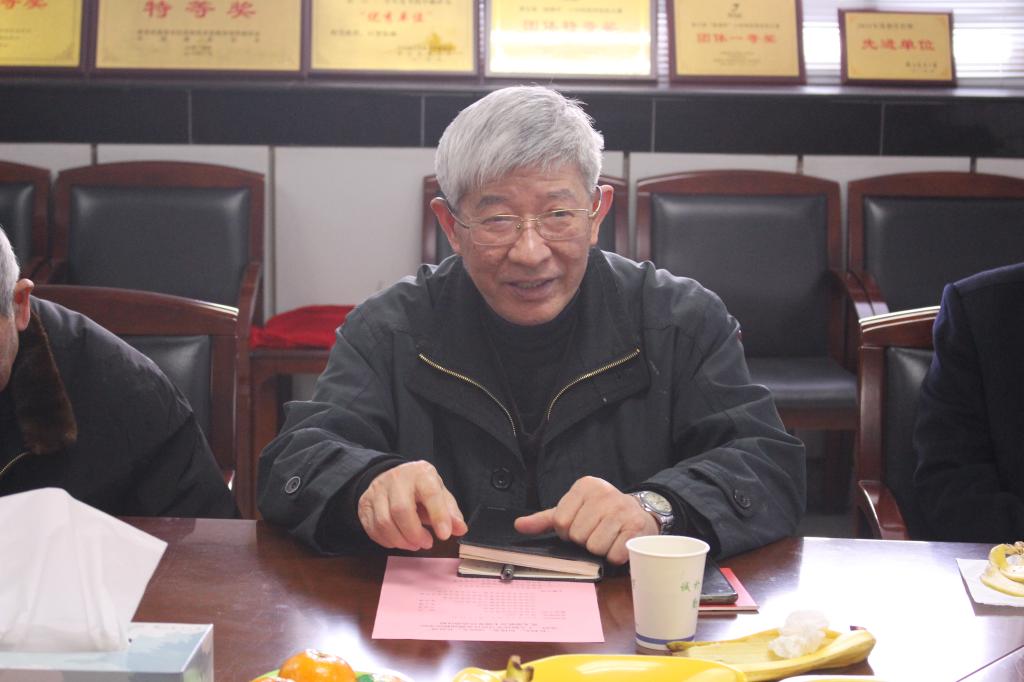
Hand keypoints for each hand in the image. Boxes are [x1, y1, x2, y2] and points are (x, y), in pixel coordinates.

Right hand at [357, 460, 466, 550]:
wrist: (391, 477)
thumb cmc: (420, 488)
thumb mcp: (439, 493)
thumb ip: (450, 511)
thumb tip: (460, 529)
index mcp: (420, 473)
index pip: (429, 493)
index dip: (438, 516)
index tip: (444, 535)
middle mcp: (396, 478)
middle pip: (401, 510)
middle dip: (415, 533)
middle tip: (427, 543)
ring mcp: (377, 491)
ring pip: (384, 522)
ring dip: (401, 540)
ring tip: (414, 544)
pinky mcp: (364, 504)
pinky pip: (372, 529)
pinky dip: (387, 541)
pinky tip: (399, 541)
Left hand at [513, 476, 658, 564]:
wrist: (639, 512)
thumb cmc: (601, 513)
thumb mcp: (573, 510)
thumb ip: (546, 519)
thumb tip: (519, 525)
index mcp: (585, 486)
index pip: (561, 521)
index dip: (567, 531)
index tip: (579, 526)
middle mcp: (604, 494)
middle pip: (577, 535)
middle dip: (585, 540)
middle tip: (596, 532)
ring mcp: (622, 510)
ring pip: (595, 546)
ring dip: (600, 549)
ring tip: (608, 538)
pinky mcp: (636, 527)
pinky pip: (614, 554)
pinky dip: (615, 556)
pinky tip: (619, 544)